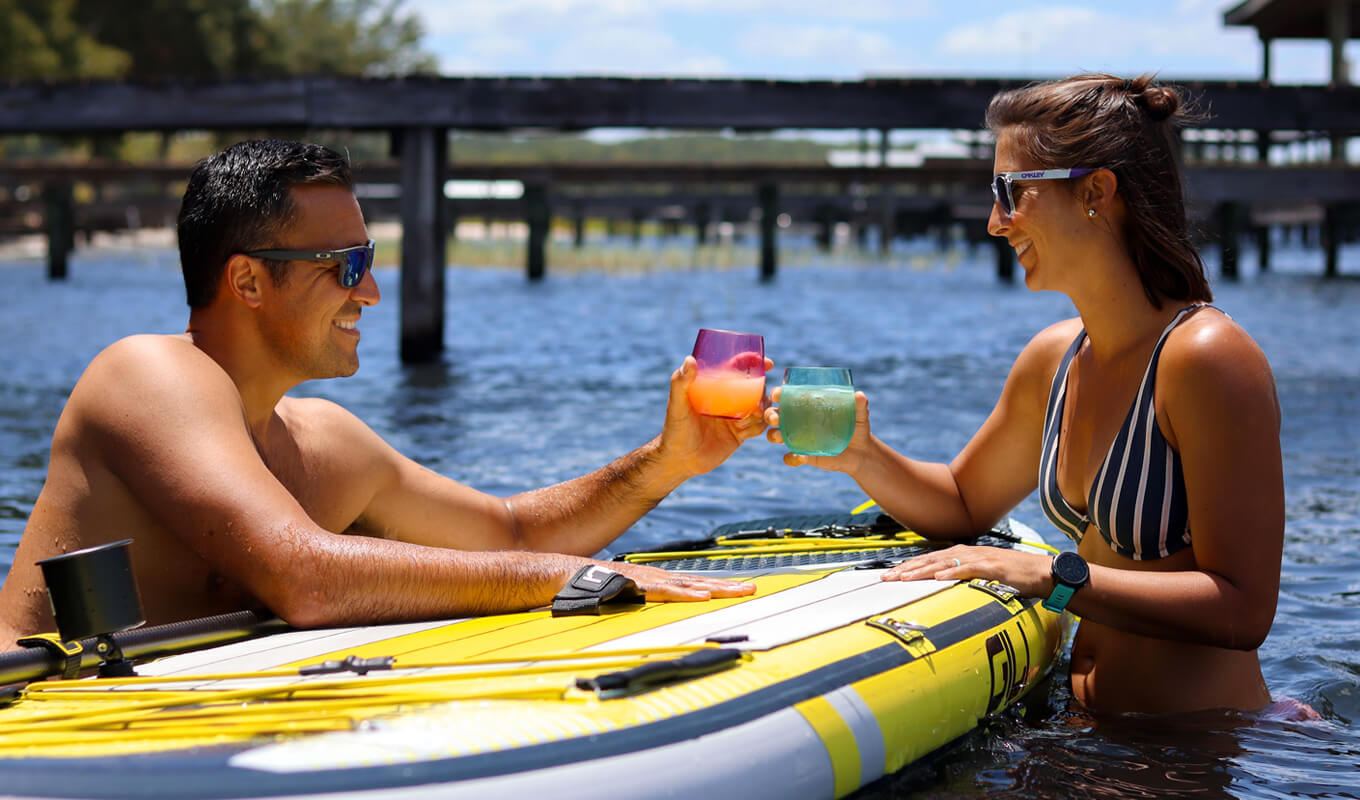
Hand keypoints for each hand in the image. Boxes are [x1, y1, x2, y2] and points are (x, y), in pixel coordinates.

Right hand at [606, 560, 757, 601]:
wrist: (569, 574)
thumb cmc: (596, 587)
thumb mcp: (625, 595)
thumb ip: (640, 601)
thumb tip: (652, 610)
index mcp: (658, 581)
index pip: (695, 584)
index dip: (718, 586)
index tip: (740, 589)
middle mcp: (659, 578)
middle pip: (699, 582)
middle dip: (727, 586)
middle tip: (752, 589)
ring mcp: (650, 581)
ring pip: (689, 586)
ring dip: (716, 588)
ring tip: (739, 591)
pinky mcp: (638, 587)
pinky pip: (665, 592)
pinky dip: (685, 594)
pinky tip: (702, 596)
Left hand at [657, 355, 771, 477]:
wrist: (680, 460)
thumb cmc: (674, 429)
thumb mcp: (677, 404)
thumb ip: (680, 382)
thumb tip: (690, 359)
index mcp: (715, 387)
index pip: (739, 369)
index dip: (755, 363)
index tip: (768, 363)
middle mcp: (728, 400)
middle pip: (755, 387)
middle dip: (762, 390)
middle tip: (757, 402)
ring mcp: (735, 417)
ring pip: (760, 407)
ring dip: (763, 409)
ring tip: (754, 415)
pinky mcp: (740, 435)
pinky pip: (758, 427)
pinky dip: (758, 426)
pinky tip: (747, 430)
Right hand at [765, 387, 871, 473]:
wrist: (861, 452)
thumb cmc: (856, 427)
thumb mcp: (859, 414)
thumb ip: (858, 405)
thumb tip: (859, 396)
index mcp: (807, 406)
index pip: (786, 397)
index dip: (777, 394)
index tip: (777, 395)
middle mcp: (798, 421)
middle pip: (774, 415)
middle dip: (770, 415)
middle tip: (776, 418)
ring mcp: (799, 439)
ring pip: (775, 435)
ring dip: (773, 435)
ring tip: (780, 438)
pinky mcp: (804, 456)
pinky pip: (790, 458)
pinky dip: (791, 459)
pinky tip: (801, 458)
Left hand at [881, 545, 1052, 597]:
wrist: (1041, 573)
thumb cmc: (1011, 577)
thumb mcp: (981, 576)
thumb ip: (962, 578)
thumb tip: (941, 587)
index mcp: (962, 555)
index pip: (929, 560)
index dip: (909, 567)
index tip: (889, 575)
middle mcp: (967, 553)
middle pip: (930, 560)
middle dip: (907, 569)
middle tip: (886, 578)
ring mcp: (979, 559)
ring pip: (944, 564)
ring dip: (922, 571)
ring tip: (904, 577)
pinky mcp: (992, 568)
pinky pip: (969, 570)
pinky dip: (953, 573)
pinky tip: (939, 578)